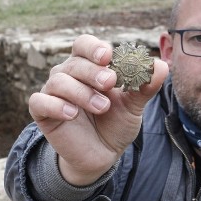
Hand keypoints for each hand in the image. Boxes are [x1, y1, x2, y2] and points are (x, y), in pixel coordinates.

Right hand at [28, 34, 167, 185]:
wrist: (102, 155)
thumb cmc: (115, 124)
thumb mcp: (133, 106)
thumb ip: (145, 87)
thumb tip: (161, 66)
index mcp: (88, 66)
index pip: (84, 45)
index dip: (94, 47)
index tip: (109, 56)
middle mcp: (68, 74)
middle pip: (74, 63)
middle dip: (93, 71)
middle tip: (110, 82)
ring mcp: (53, 93)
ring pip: (59, 81)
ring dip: (81, 92)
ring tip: (102, 107)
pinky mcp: (43, 113)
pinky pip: (40, 102)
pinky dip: (55, 105)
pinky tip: (72, 113)